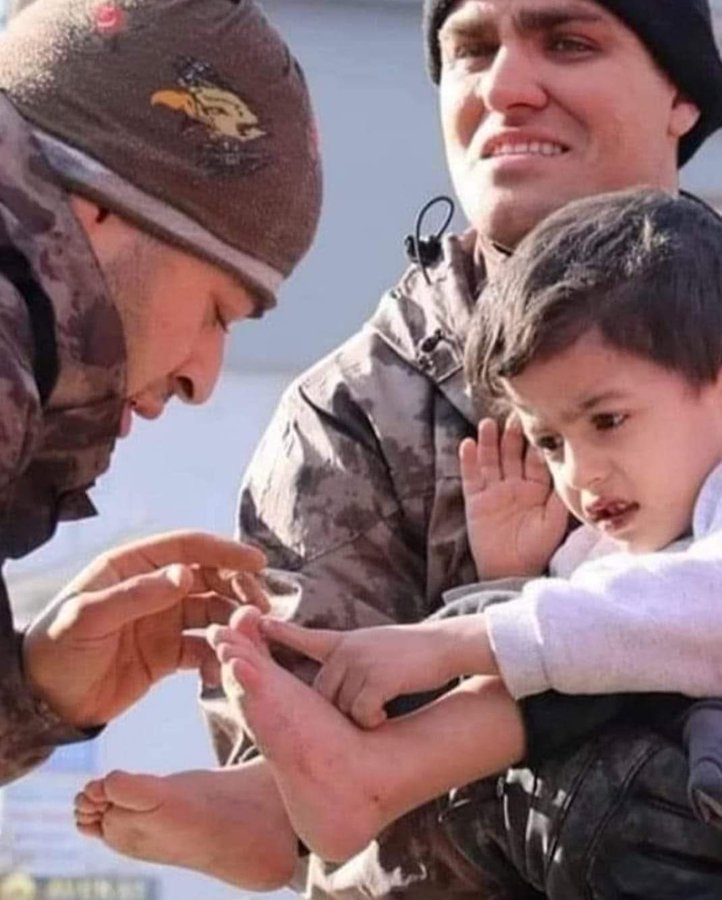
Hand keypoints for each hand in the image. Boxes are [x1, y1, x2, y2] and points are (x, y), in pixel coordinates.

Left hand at [23, 531, 266, 728]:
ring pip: (212, 613)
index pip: (187, 548)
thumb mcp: (89, 618)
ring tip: (250, 640)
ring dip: (234, 623)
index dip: (224, 552)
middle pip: (208, 579)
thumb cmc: (55, 650)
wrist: (43, 703)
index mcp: (132, 568)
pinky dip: (218, 657)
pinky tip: (223, 670)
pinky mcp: (167, 655)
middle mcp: (153, 590)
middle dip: (238, 589)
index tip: (257, 563)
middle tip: (262, 609)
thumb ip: (136, 595)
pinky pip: (203, 649)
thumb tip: (185, 575)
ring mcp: (163, 622)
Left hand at [259, 617, 487, 728]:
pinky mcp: (375, 677)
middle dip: (337, 711)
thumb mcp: (371, 646)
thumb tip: (324, 688)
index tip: (256, 625)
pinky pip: (361, 713)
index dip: (279, 634)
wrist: (445, 645)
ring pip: (340, 707)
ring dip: (359, 717)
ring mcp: (358, 661)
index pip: (305, 638)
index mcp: (343, 642)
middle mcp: (345, 650)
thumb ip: (346, 659)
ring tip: (380, 711)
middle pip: (322, 695)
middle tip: (362, 713)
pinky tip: (385, 717)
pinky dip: (373, 720)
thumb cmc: (410, 652)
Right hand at [460, 417, 567, 579]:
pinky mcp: (476, 501)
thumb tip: (567, 469)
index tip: (537, 421)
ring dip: (489, 442)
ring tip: (487, 423)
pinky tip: (467, 444)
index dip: (535, 443)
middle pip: (512, 455)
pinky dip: (468, 461)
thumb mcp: (554, 520)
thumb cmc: (536, 548)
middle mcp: (515, 486)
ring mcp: (494, 492)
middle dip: (512, 436)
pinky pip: (471, 477)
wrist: (511, 571)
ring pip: (490, 461)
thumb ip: (558, 495)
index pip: (535, 461)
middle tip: (512, 416)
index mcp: (537, 490)